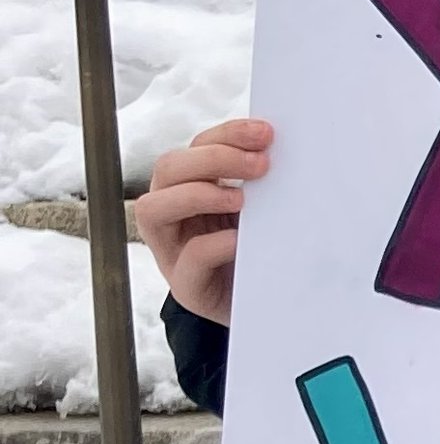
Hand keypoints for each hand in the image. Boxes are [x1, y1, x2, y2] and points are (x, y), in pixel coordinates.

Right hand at [135, 118, 270, 328]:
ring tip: (242, 200)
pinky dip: (212, 245)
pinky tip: (239, 239)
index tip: (265, 133)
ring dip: (198, 195)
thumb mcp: (264, 212)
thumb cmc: (264, 254)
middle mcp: (173, 215)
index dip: (226, 134)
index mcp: (191, 187)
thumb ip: (264, 184)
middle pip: (168, 169)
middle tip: (261, 164)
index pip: (195, 147)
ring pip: (154, 209)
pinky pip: (188, 259)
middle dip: (214, 159)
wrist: (271, 310)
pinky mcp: (187, 288)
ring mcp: (172, 251)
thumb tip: (281, 149)